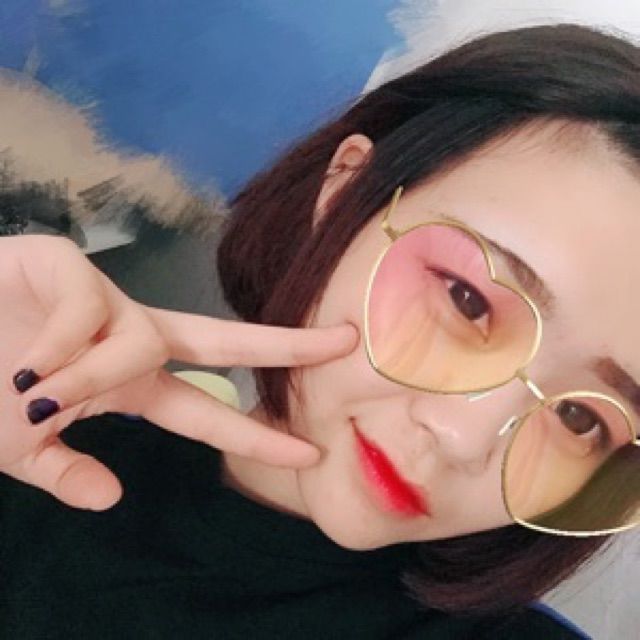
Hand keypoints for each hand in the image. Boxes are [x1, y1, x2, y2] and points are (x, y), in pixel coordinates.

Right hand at [1, 234, 357, 510]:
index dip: (255, 434)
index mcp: (129, 384)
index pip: (207, 413)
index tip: (309, 453)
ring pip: (139, 339)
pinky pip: (86, 310)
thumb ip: (65, 469)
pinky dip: (58, 344)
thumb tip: (112, 499)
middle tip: (347, 344)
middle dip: (285, 345)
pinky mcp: (68, 266)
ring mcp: (104, 300)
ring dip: (89, 375)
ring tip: (30, 392)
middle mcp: (130, 338)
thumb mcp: (18, 445)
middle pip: (224, 341)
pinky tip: (25, 355)